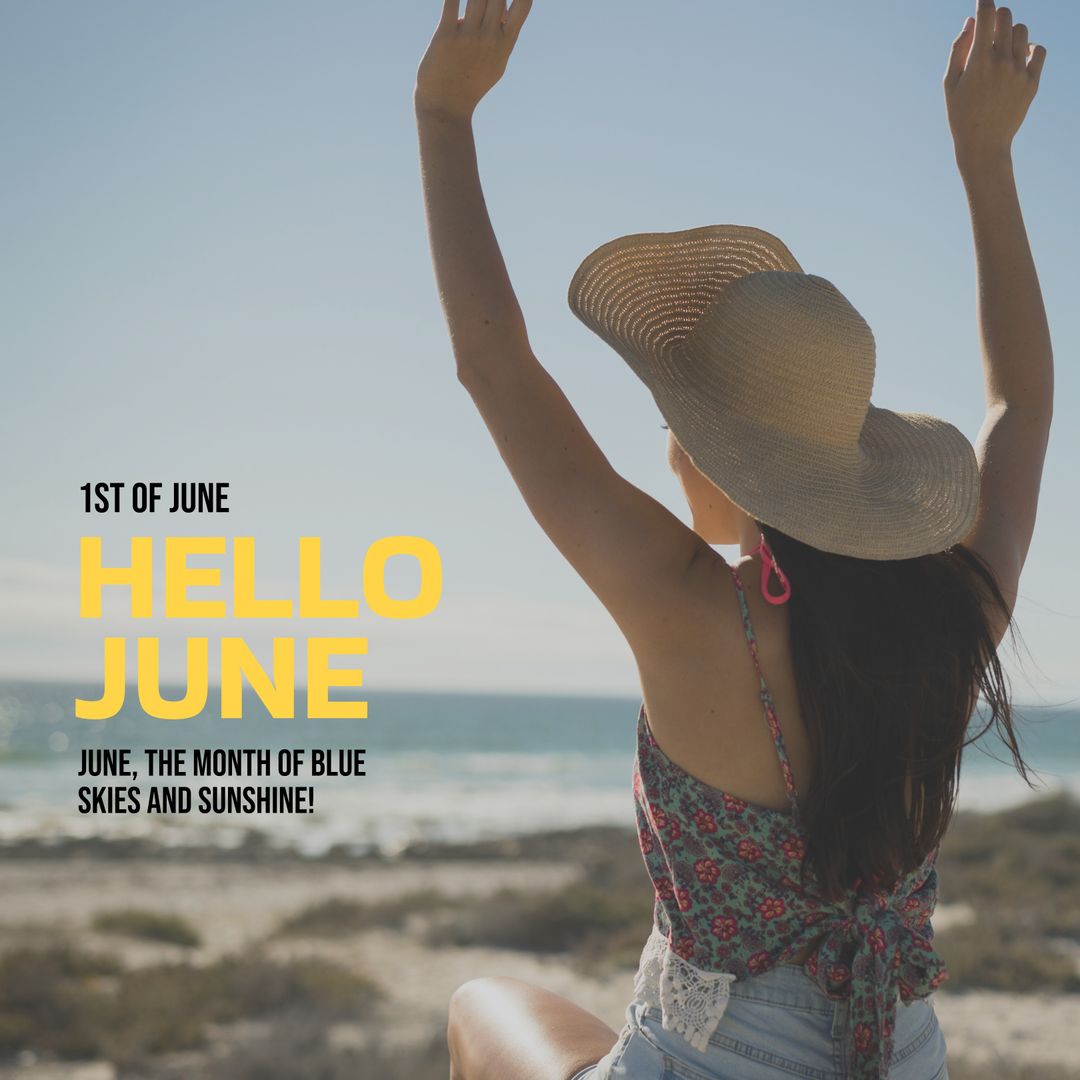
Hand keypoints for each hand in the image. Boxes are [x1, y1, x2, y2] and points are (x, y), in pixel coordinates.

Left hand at [415, 0, 532, 121]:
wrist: (446, 107)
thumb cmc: (471, 84)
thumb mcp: (496, 64)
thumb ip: (503, 35)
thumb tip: (504, 8)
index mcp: (504, 42)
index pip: (523, 3)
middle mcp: (489, 37)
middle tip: (484, 2)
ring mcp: (468, 36)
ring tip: (472, 4)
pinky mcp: (445, 35)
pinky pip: (451, 1)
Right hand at [944, 0, 1046, 168]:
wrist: (983, 145)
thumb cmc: (961, 114)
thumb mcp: (951, 82)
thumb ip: (959, 49)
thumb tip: (972, 21)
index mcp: (978, 61)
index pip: (987, 15)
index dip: (984, 2)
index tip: (983, 1)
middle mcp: (1002, 62)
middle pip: (1007, 17)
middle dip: (998, 16)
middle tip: (990, 27)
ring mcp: (1019, 71)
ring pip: (1023, 31)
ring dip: (1012, 33)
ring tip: (1002, 48)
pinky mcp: (1032, 81)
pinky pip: (1040, 50)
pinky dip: (1031, 47)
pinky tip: (1020, 56)